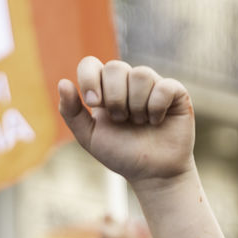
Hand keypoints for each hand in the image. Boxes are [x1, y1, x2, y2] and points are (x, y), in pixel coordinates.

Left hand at [58, 57, 196, 186]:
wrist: (152, 173)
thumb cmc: (121, 154)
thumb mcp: (89, 137)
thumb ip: (72, 113)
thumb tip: (63, 82)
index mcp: (104, 88)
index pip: (90, 64)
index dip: (90, 78)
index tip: (93, 103)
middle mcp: (127, 82)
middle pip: (115, 66)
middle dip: (114, 98)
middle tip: (121, 119)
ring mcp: (152, 85)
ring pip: (140, 74)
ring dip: (136, 105)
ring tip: (139, 123)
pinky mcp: (174, 92)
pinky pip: (163, 86)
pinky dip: (156, 107)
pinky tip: (157, 121)